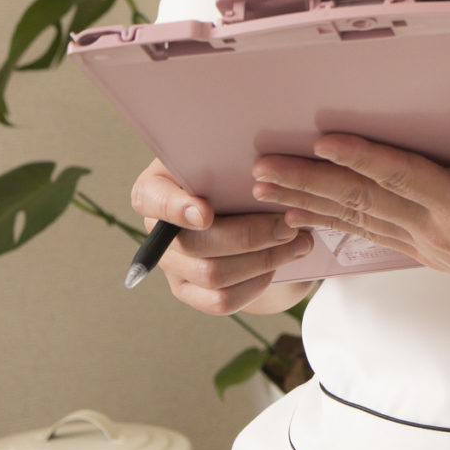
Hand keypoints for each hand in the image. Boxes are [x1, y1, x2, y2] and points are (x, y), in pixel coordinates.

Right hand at [130, 157, 313, 315]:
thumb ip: (237, 153)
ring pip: (212, 275)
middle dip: (249, 236)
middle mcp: (161, 230)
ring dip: (263, 260)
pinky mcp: (190, 291)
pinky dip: (256, 284)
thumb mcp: (236, 155)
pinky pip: (221, 301)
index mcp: (160, 187)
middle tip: (290, 224)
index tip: (205, 213)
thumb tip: (265, 148)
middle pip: (194, 244)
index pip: (149, 198)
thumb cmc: (241, 172)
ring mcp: (173, 265)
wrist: (251, 209)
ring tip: (299, 242)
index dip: (174, 209)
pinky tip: (280, 263)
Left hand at [250, 125, 449, 327]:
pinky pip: (370, 234)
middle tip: (262, 167)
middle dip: (309, 182)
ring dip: (308, 202)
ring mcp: (428, 244)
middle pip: (363, 200)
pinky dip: (332, 222)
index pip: (405, 178)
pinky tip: (302, 216)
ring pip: (358, 219)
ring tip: (264, 187)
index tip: (324, 140)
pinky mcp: (428, 252)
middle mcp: (438, 230)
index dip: (364, 158)